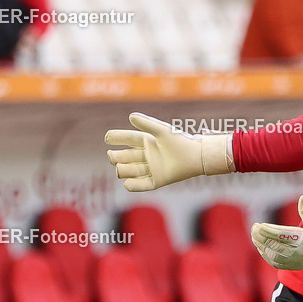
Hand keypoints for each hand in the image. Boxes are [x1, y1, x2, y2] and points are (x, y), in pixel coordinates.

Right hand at [105, 112, 231, 191]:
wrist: (195, 156)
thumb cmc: (179, 140)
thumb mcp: (161, 131)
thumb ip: (146, 123)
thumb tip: (130, 116)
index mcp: (147, 142)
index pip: (127, 139)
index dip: (116, 137)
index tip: (107, 138)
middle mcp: (147, 155)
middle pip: (124, 157)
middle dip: (115, 157)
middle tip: (113, 156)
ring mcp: (151, 169)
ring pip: (129, 171)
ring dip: (123, 170)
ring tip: (121, 167)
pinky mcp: (157, 181)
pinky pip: (140, 186)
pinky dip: (132, 186)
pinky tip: (127, 183)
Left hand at [251, 196, 302, 269]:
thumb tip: (302, 198)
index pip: (283, 236)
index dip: (269, 231)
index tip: (260, 225)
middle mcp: (298, 253)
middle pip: (275, 245)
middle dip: (261, 236)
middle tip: (254, 227)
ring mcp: (293, 261)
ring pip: (272, 254)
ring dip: (261, 244)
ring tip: (255, 234)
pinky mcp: (290, 266)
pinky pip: (273, 261)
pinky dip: (265, 252)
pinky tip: (260, 244)